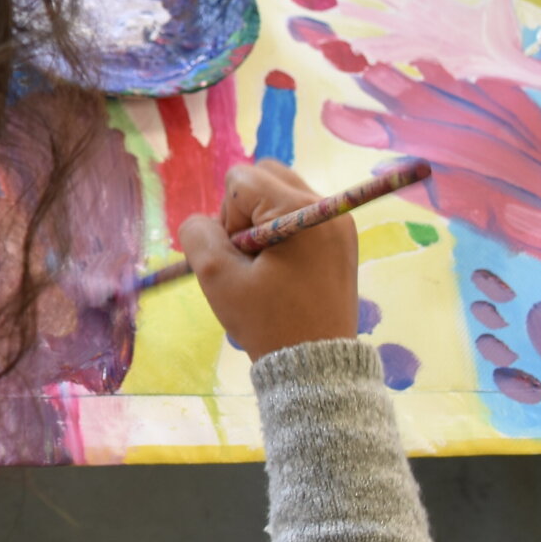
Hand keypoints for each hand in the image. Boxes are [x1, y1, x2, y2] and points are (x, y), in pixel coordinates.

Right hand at [180, 162, 358, 360]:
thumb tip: (203, 222)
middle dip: (244, 210)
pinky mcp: (342, 240)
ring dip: (261, 220)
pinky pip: (300, 214)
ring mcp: (339, 224)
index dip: (227, 216)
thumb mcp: (218, 278)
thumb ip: (198, 235)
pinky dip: (281, 231)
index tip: (240, 257)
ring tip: (265, 265)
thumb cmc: (269, 322)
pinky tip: (281, 269)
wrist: (316, 365)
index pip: (242, 180)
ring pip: (282, 193)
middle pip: (266, 175)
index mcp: (300, 212)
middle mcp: (326, 208)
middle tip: (249, 256)